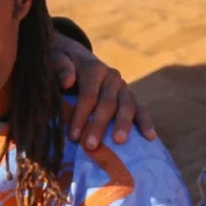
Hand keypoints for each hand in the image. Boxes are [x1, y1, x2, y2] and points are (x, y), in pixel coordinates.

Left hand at [53, 34, 155, 150]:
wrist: (75, 59)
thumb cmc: (61, 66)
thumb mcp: (55, 61)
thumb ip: (60, 69)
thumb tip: (67, 81)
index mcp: (94, 68)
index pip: (89, 94)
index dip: (81, 115)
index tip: (73, 137)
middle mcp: (112, 77)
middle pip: (108, 103)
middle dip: (99, 125)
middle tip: (91, 146)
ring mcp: (123, 87)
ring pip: (127, 106)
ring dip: (123, 125)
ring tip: (119, 142)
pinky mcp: (130, 97)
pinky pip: (141, 109)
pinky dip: (146, 122)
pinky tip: (150, 137)